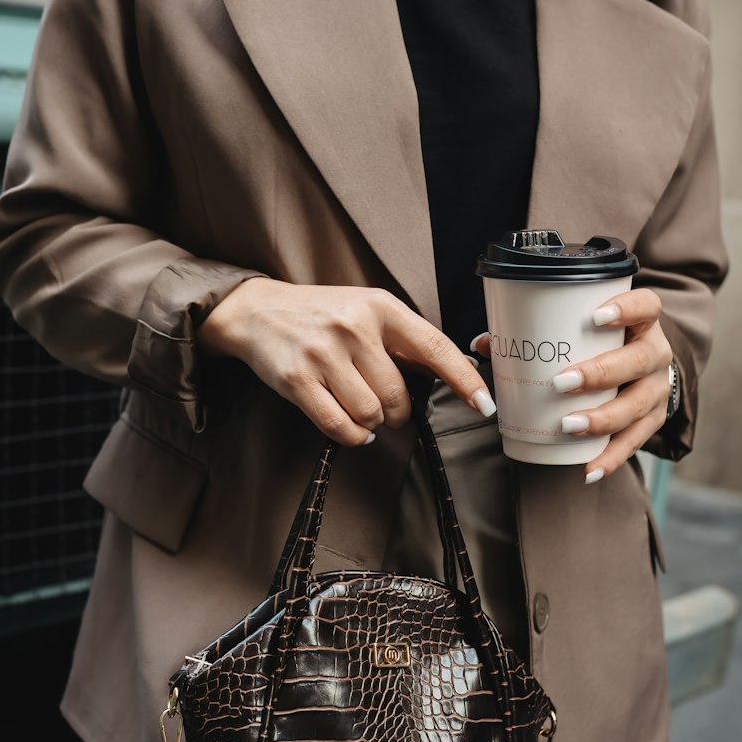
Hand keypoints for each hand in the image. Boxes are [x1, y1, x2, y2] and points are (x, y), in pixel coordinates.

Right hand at [198, 278, 494, 445]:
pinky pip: (339, 426)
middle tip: (384, 405)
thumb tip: (455, 373)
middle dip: (396, 411)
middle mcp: (354, 327)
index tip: (484, 404)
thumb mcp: (365, 311)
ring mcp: (324, 354)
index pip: (433, 346)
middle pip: (397, 395)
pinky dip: (351, 435)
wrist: (257, 311)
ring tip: (359, 408)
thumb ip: (403, 341)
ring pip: (370, 414)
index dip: (462, 379)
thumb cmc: (320, 315)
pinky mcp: (298, 379)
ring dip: (371, 423)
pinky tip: (352, 428)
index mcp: (380, 306)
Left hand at [470, 289, 672, 481]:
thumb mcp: (582, 330)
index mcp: (642, 322)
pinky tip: (589, 469)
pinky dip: (611, 457)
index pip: (646, 306)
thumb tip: (485, 344)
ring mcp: (657, 389)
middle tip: (561, 383)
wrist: (642, 369)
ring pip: (637, 405)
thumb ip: (535, 332)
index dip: (626, 308)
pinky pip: (635, 442)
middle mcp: (656, 354)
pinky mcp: (654, 420)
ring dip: (602, 419)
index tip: (595, 317)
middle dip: (600, 373)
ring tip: (568, 426)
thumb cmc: (603, 343)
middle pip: (638, 360)